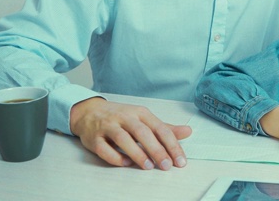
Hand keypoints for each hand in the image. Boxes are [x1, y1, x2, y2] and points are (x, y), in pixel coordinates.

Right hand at [70, 97, 192, 169]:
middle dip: (156, 150)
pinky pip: (104, 148)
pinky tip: (126, 163)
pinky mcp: (94, 138)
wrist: (90, 111)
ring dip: (137, 153)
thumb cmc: (122, 117)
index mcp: (141, 113)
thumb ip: (165, 128)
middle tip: (166, 165)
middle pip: (143, 132)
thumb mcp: (145, 119)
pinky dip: (115, 157)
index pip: (160, 128)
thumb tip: (188, 131)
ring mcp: (108, 126)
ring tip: (148, 166)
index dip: (172, 145)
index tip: (180, 161)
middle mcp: (125, 117)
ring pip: (123, 139)